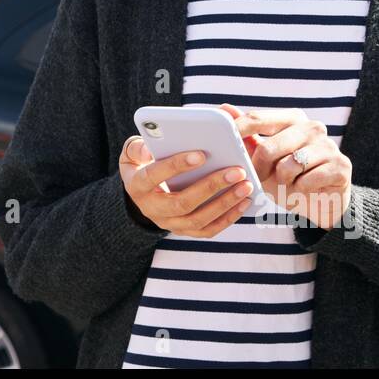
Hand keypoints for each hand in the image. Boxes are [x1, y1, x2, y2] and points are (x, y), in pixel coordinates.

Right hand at [118, 135, 256, 237]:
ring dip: (225, 203)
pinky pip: (208, 230)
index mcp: (137, 186)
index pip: (154, 176)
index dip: (176, 166)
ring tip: (246, 185)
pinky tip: (244, 202)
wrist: (145, 193)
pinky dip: (229, 217)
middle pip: (182, 203)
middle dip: (211, 187)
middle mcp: (152, 209)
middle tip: (237, 171)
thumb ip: (137, 147)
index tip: (201, 154)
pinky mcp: (185, 231)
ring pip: (199, 220)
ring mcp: (169, 223)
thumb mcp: (132, 152)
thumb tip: (149, 149)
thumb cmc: (143, 164)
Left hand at [218, 103, 352, 230]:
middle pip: (269, 147)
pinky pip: (307, 180)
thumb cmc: (290, 178)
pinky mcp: (341, 165)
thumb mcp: (265, 159)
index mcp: (291, 118)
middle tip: (262, 178)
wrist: (323, 203)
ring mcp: (328, 145)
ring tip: (290, 182)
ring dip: (283, 181)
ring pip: (288, 166)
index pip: (257, 118)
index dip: (237, 130)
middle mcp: (312, 127)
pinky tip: (306, 188)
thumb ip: (248, 136)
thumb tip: (225, 108)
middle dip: (260, 169)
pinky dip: (300, 190)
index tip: (223, 141)